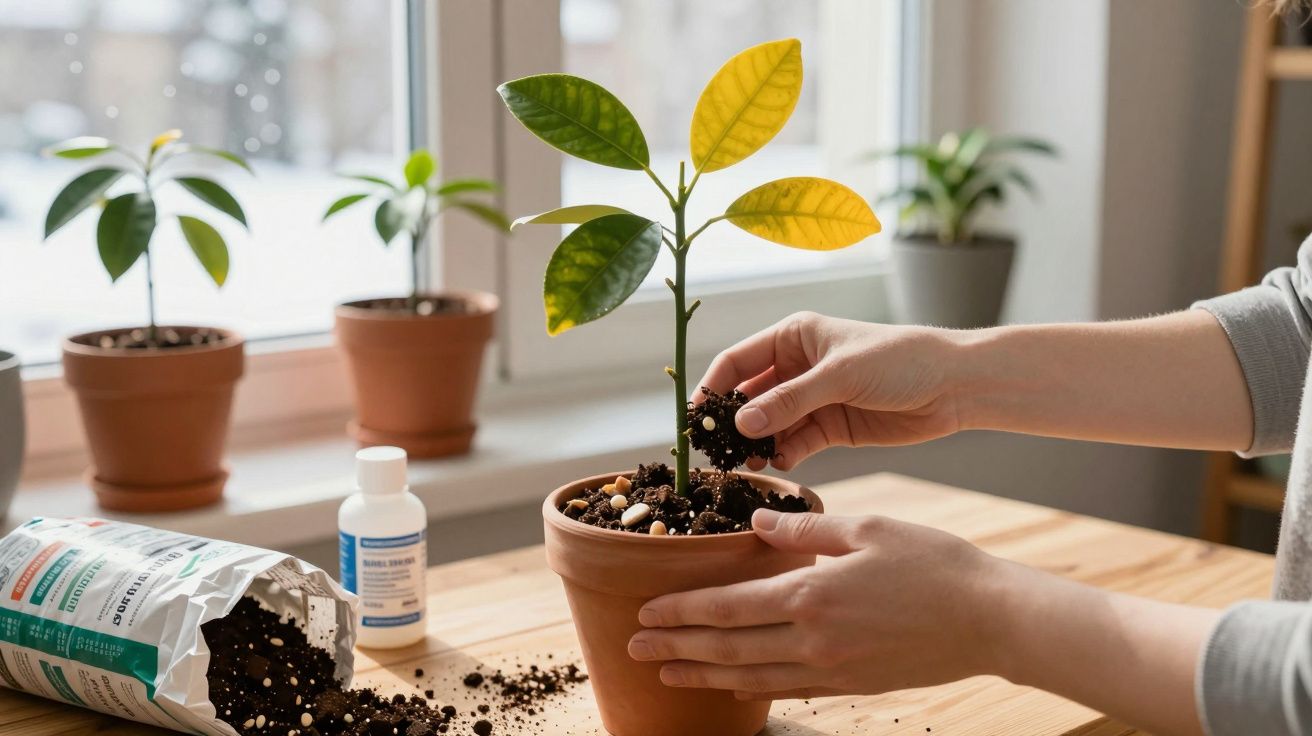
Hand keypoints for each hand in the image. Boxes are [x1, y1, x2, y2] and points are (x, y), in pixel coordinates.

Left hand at [628, 508, 1216, 735]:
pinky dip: (753, 689)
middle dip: (675, 649)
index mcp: (810, 594)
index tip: (644, 614)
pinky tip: (734, 686)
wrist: (992, 620)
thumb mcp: (869, 527)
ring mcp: (831, 669)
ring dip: (702, 676)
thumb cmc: (935, 564)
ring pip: (750, 676)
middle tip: (634, 650)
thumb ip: (805, 526)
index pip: (727, 607)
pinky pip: (788, 689)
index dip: (681, 613)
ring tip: (666, 675)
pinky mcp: (851, 685)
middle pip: (726, 648)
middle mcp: (812, 639)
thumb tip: (758, 520)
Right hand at [695, 312, 967, 469]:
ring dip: (757, 443)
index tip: (694, 419)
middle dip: (732, 423)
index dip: (711, 388)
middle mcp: (796, 366)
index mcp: (793, 336)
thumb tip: (741, 422)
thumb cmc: (900, 360)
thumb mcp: (840, 375)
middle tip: (716, 452)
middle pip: (748, 396)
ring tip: (748, 464)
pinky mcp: (830, 426)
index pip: (736, 361)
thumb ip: (790, 400)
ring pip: (769, 424)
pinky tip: (780, 464)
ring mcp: (812, 399)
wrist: (954, 386)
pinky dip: (784, 454)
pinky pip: (794, 443)